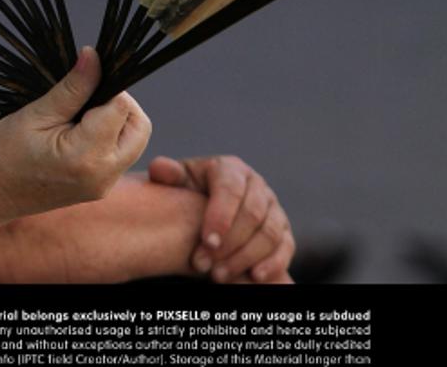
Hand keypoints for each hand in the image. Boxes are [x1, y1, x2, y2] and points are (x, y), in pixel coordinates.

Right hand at [0, 46, 151, 228]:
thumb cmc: (3, 155)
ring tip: (78, 116)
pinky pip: (119, 156)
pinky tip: (77, 132)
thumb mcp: (36, 114)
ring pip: (133, 142)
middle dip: (120, 104)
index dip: (107, 86)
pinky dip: (108, 138)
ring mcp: (102, 186)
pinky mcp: (98, 188)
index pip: (122, 108)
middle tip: (85, 97)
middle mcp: (103, 176)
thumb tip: (94, 57)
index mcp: (87, 156)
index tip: (85, 79)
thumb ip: (72, 88)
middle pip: (139, 127)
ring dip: (116, 122)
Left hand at [148, 155, 293, 283]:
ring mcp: (273, 208)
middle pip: (251, 214)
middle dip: (228, 244)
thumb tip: (160, 168)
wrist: (198, 209)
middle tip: (202, 265)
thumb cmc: (184, 193)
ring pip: (269, 233)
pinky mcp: (283, 230)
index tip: (207, 242)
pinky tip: (255, 277)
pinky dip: (273, 263)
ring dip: (245, 258)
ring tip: (218, 276)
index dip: (220, 216)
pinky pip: (285, 247)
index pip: (230, 189)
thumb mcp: (174, 182)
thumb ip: (167, 174)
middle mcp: (256, 185)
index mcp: (229, 169)